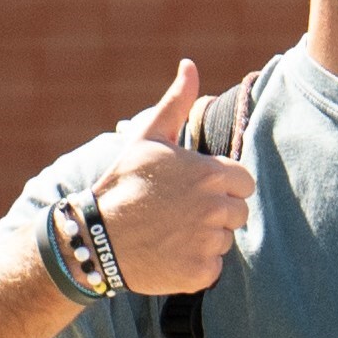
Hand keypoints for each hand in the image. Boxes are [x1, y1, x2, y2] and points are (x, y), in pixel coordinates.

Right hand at [96, 61, 258, 292]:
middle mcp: (216, 207)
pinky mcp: (201, 272)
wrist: (93, 236)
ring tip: (168, 232)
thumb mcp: (148, 138)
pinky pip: (212, 269)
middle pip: (239, 213)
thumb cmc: (123, 183)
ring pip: (225, 241)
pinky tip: (168, 254)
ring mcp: (209, 241)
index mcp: (212, 173)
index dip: (221, 186)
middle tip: (178, 213)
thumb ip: (176, 103)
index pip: (243, 182)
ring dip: (204, 240)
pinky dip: (195, 266)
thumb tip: (190, 65)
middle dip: (216, 213)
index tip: (193, 190)